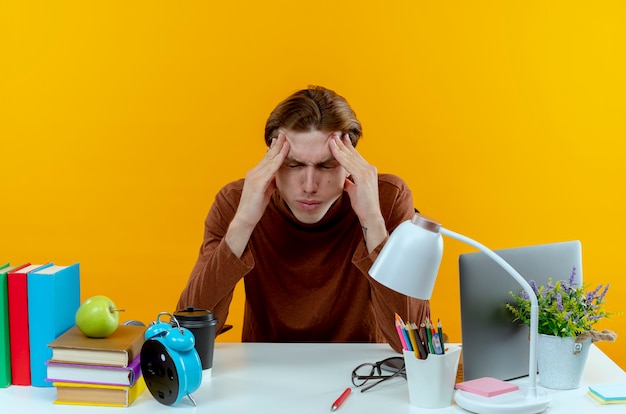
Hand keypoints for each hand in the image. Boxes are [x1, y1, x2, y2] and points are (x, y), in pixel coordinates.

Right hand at [225, 133, 289, 256]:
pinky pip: (270, 170)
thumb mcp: (266, 191)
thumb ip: (271, 182)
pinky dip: (277, 161)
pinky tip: (283, 155)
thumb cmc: (255, 207)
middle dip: (277, 144)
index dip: (274, 148)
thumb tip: (278, 176)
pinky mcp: (258, 184)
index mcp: (255, 174)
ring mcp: (255, 177)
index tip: (281, 139)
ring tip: (286, 139)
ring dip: (278, 149)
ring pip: (269, 160)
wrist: (245, 218)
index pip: (266, 158)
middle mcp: (254, 172)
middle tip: (284, 133)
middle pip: (268, 155)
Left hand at [330, 134, 386, 250]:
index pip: (355, 156)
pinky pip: (348, 163)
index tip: (339, 138)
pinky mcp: (363, 176)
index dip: (347, 147)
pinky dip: (340, 155)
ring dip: (339, 146)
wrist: (370, 215)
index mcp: (368, 171)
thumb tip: (345, 180)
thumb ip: (350, 183)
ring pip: (350, 156)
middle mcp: (369, 168)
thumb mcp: (354, 191)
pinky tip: (333, 149)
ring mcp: (367, 172)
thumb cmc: (363, 205)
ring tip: (331, 137)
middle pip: (352, 153)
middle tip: (333, 133)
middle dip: (342, 143)